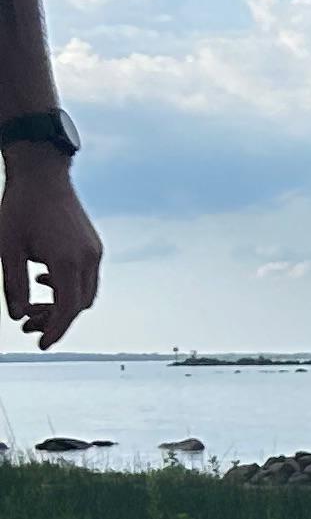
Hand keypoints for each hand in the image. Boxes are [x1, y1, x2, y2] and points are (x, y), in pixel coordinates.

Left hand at [2, 160, 100, 347]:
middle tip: (28, 328)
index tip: (42, 345)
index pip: (67, 309)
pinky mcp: (93, 246)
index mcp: (67, 262)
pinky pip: (87, 277)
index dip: (55, 331)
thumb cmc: (20, 207)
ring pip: (85, 294)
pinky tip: (45, 281)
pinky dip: (68, 288)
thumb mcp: (8, 249)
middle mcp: (87, 259)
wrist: (42, 173)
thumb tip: (19, 316)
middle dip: (55, 321)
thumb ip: (13, 285)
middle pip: (78, 306)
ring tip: (34, 306)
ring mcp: (94, 252)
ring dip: (62, 305)